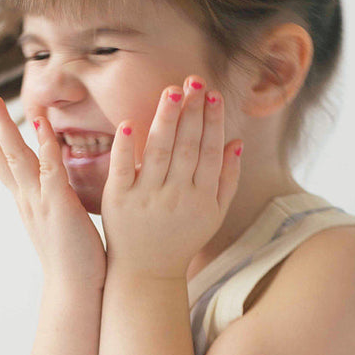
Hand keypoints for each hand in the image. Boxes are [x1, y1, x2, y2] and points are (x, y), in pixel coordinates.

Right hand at [0, 92, 106, 289]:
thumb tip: (55, 194)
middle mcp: (26, 199)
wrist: (75, 290)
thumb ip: (54, 204)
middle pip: (1, 155)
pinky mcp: (59, 205)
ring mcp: (39, 201)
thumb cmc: (74, 261)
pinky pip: (51, 169)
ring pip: (17, 157)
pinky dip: (45, 145)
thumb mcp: (58, 225)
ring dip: (3, 127)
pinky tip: (39, 123)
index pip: (2, 164)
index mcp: (27, 202)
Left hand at [100, 77, 241, 278]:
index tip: (213, 95)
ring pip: (159, 152)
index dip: (212, 122)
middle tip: (194, 81)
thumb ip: (227, 178)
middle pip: (186, 147)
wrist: (146, 273)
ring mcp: (146, 198)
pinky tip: (130, 124)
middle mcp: (176, 196)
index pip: (208, 151)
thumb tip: (236, 140)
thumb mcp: (213, 214)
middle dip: (192, 112)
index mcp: (201, 198)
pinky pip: (123, 170)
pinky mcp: (118, 202)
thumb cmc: (182, 239)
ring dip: (166, 119)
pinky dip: (126, 147)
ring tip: (172, 91)